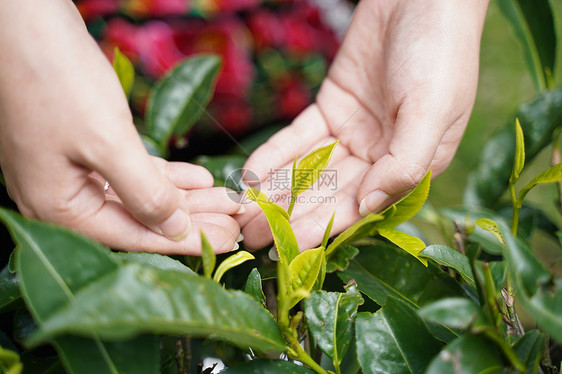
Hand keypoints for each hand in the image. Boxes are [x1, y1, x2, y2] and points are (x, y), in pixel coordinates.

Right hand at [0, 0, 240, 253]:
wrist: (21, 20)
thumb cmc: (56, 79)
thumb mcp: (106, 142)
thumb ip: (143, 192)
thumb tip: (175, 229)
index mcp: (56, 207)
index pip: (133, 237)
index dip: (185, 240)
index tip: (228, 240)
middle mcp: (62, 196)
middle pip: (139, 219)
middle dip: (192, 218)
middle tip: (236, 222)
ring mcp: (71, 171)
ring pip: (139, 194)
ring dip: (185, 196)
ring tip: (225, 199)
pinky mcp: (82, 147)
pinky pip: (131, 170)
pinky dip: (165, 173)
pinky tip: (198, 177)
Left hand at [238, 0, 488, 249]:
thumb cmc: (440, 53)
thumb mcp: (432, 111)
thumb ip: (405, 162)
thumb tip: (370, 205)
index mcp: (410, 166)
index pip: (361, 207)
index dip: (323, 227)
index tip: (287, 246)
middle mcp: (379, 155)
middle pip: (328, 194)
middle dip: (290, 215)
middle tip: (253, 235)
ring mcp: (353, 132)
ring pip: (309, 169)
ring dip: (277, 190)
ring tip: (244, 210)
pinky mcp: (331, 107)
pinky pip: (299, 136)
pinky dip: (276, 153)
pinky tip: (252, 172)